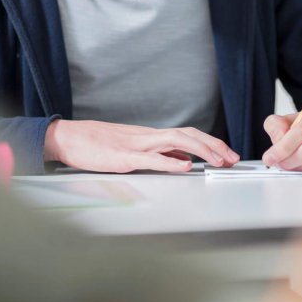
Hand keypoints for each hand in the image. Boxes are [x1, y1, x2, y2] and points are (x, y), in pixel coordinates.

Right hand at [44, 119, 239, 172]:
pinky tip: (185, 166)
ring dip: (200, 150)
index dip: (209, 142)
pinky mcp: (123, 157)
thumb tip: (183, 162)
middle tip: (232, 158)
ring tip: (218, 160)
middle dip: (213, 145)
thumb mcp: (131, 149)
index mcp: (150, 136)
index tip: (227, 153)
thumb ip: (157, 154)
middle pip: (187, 134)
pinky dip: (170, 162)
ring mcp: (136, 145)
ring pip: (175, 141)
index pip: (187, 134)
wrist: (69, 138)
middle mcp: (147, 136)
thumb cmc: (95, 145)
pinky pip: (151, 158)